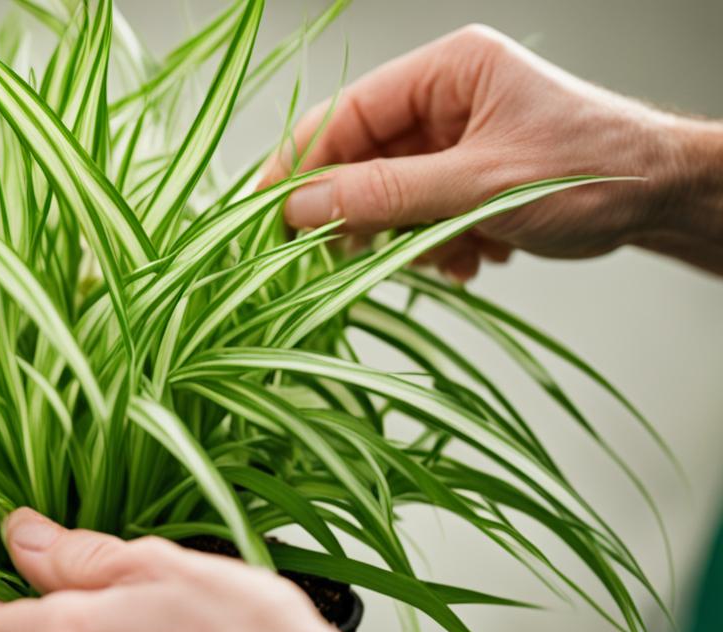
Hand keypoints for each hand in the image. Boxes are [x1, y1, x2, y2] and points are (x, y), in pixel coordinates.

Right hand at [263, 24, 722, 279]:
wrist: (667, 200)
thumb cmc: (595, 171)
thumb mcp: (480, 186)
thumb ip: (385, 195)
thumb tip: (300, 208)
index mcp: (448, 70)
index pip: (348, 113)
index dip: (303, 164)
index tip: (268, 214)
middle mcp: (447, 98)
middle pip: (363, 157)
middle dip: (362, 212)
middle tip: (349, 255)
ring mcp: (457, 138)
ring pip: (390, 193)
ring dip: (407, 235)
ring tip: (445, 254)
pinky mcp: (469, 176)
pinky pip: (420, 212)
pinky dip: (434, 243)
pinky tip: (472, 256)